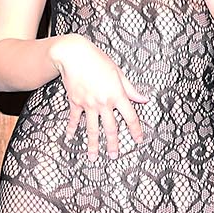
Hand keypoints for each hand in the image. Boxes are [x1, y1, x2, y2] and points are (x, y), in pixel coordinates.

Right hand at [54, 36, 150, 158]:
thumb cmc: (97, 60)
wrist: (74, 55)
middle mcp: (103, 102)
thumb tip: (143, 99)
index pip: (130, 117)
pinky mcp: (75, 102)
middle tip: (114, 156)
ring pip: (92, 128)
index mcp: (117, 95)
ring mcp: (88, 104)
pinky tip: (70, 138)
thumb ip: (131, 89)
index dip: (136, 130)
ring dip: (93, 144)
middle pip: (111, 128)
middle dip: (113, 144)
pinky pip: (74, 119)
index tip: (138, 140)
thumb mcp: (118, 73)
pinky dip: (72, 129)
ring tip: (93, 157)